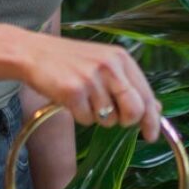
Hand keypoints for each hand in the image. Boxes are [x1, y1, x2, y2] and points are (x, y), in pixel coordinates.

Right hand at [20, 31, 161, 142]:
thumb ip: (129, 84)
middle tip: (112, 116)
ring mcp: (91, 79)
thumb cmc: (71, 61)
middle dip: (125, 121)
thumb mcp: (104, 63)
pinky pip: (87, 120)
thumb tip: (155, 109)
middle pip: (134, 111)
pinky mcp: (73, 91)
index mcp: (120, 58)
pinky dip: (80, 116)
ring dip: (97, 116)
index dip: (151, 119)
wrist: (33, 53)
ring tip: (84, 98)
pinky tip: (71, 99)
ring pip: (108, 119)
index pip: (146, 95)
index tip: (151, 135)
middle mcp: (109, 66)